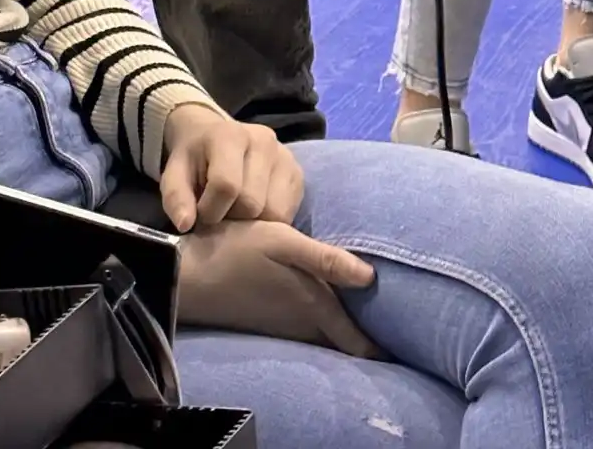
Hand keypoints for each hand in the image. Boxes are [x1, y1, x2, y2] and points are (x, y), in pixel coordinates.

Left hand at [158, 103, 304, 231]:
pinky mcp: (297, 173)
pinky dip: (270, 223)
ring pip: (275, 213)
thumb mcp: (175, 173)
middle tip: (220, 216)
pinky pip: (289, 214)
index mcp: (230, 135)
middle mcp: (264, 141)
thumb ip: (175, 198)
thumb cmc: (194, 159)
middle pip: (253, 204)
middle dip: (232, 219)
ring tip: (237, 214)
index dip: (211, 211)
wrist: (214, 136)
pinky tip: (254, 213)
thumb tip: (185, 224)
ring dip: (254, 225)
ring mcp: (285, 156)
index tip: (201, 216)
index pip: (227, 186)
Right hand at [177, 220, 378, 358]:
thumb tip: (372, 277)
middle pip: (341, 343)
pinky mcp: (267, 321)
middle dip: (367, 345)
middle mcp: (300, 324)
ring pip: (324, 339)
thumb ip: (326, 260)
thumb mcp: (284, 243)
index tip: (405, 349)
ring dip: (346, 338)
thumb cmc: (238, 250)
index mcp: (312, 306)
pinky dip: (325, 331)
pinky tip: (328, 319)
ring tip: (371, 331)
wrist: (187, 276)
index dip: (379, 349)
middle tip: (397, 339)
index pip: (354, 341)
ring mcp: (282, 326)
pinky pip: (307, 334)